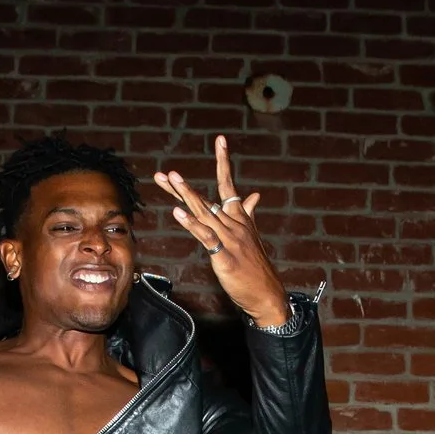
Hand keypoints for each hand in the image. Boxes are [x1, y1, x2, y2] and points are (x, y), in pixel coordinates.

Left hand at [153, 135, 289, 328]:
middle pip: (206, 200)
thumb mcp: (252, 237)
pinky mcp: (224, 256)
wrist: (267, 293)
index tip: (220, 140)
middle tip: (167, 173)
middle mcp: (234, 224)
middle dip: (184, 187)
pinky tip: (178, 213)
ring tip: (172, 180)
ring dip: (187, 196)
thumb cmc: (256, 267)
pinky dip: (192, 224)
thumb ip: (249, 214)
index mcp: (240, 218)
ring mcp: (230, 240)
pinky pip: (206, 236)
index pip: (229, 185)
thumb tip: (254, 196)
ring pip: (205, 213)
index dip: (223, 162)